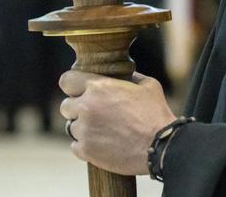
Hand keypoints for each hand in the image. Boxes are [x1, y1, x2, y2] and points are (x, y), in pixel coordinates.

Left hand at [59, 70, 175, 175]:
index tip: (78, 89)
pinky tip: (101, 143)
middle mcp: (86, 107)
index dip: (73, 84)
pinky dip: (86, 145)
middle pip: (65, 105)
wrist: (160, 145)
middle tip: (94, 112)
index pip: (67, 80)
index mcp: (98, 87)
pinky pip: (75, 146)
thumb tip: (124, 75)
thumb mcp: (147, 85)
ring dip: (83, 127)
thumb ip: (130, 77)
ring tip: (102, 130)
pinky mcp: (85, 151)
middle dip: (77, 108)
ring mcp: (84, 130)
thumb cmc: (155, 113)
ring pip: (71, 126)